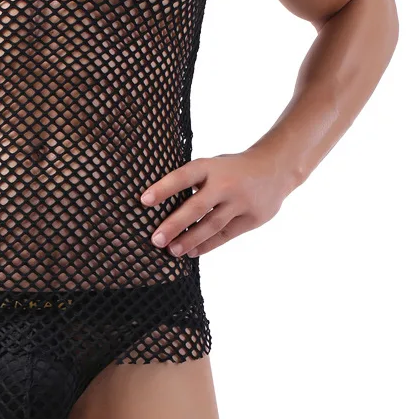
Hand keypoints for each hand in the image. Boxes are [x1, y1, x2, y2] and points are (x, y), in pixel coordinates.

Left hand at [140, 148, 293, 257]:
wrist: (275, 169)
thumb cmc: (231, 169)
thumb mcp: (212, 166)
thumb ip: (193, 182)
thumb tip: (160, 205)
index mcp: (210, 166)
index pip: (183, 176)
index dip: (163, 188)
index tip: (143, 201)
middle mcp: (225, 183)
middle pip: (196, 206)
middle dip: (174, 224)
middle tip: (155, 239)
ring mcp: (241, 201)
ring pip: (212, 225)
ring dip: (190, 240)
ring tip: (171, 251)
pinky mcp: (252, 218)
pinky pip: (226, 235)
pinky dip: (208, 245)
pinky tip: (192, 253)